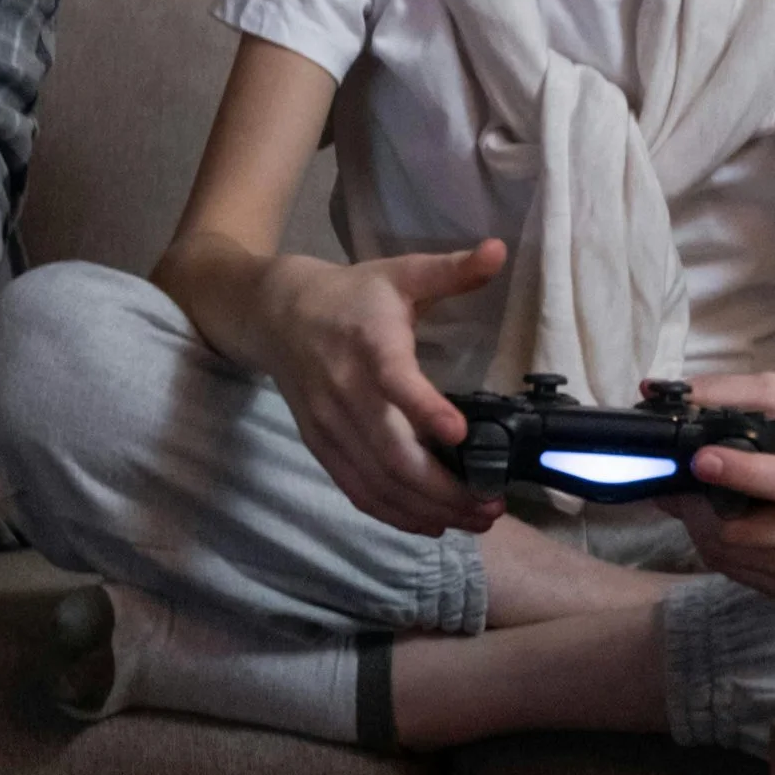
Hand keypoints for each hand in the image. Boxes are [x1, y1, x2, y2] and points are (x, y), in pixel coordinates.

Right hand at [262, 241, 508, 534]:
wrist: (276, 314)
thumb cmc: (351, 296)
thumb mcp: (400, 274)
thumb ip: (450, 271)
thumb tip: (497, 250)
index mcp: (369, 345)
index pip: (394, 382)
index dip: (424, 409)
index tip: (461, 433)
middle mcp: (346, 393)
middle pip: (391, 454)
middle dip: (444, 488)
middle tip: (492, 502)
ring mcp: (330, 427)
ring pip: (378, 483)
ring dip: (428, 509)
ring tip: (476, 519)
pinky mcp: (322, 447)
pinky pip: (358, 491)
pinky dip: (395, 515)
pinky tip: (432, 524)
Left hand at [677, 371, 774, 594]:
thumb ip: (726, 393)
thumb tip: (654, 393)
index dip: (735, 472)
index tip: (701, 460)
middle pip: (739, 532)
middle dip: (701, 506)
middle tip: (686, 481)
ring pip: (729, 556)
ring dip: (702, 527)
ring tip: (703, 498)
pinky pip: (737, 574)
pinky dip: (719, 549)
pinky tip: (726, 521)